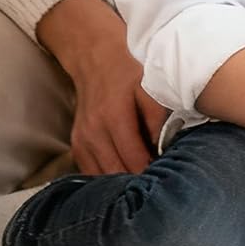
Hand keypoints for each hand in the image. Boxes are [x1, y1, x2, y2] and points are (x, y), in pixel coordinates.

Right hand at [37, 0, 168, 173]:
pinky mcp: (77, 143)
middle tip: (159, 189)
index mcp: (115, 117)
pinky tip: (124, 178)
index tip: (168, 181)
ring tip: (143, 187)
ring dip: (121, 184)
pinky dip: (107, 177)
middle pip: (117, 172)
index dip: (151, 173)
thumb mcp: (151, 85)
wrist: (96, 56)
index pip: (134, 159)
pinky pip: (91, 171)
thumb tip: (164, 146)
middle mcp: (94, 132)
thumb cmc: (130, 69)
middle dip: (137, 184)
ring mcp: (82, 139)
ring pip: (102, 176)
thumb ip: (157, 116)